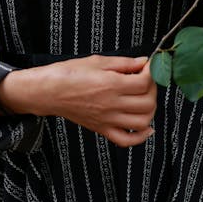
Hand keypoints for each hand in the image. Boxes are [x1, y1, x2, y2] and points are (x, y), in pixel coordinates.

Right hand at [0, 54, 156, 147]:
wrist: (49, 91)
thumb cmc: (70, 72)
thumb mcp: (98, 61)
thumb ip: (124, 63)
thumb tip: (144, 62)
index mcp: (111, 84)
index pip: (145, 82)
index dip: (151, 73)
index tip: (147, 67)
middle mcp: (112, 104)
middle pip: (148, 103)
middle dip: (153, 90)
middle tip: (146, 81)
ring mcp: (108, 120)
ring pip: (142, 122)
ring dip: (150, 110)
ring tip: (144, 98)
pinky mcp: (102, 129)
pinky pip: (126, 140)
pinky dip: (141, 137)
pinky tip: (145, 127)